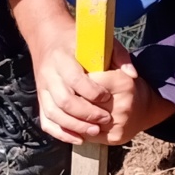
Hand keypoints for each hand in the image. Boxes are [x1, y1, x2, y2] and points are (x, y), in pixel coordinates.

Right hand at [9, 0, 174, 145]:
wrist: (48, 37)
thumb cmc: (78, 41)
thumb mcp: (98, 40)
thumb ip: (118, 55)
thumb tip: (133, 74)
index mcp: (62, 58)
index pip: (75, 80)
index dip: (93, 92)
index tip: (107, 96)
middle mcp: (48, 74)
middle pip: (65, 100)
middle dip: (87, 113)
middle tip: (105, 118)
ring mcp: (42, 89)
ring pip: (54, 113)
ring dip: (75, 126)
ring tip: (95, 131)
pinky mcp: (41, 99)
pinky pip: (46, 121)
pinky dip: (61, 132)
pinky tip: (78, 138)